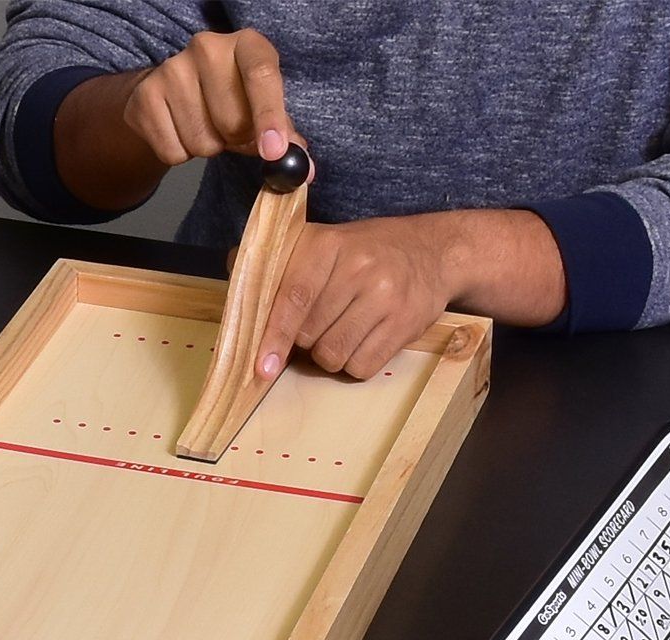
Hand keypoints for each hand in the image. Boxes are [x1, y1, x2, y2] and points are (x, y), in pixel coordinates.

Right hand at [121, 29, 295, 168]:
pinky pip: (174, 152)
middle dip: (235, 139)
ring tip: (204, 127)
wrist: (170, 94)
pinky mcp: (146, 97)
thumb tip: (304, 170)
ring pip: (201, 142)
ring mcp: (172, 69)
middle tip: (231, 130)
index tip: (273, 151)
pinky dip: (181, 154)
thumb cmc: (225, 99)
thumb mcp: (259, 107)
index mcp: (245, 44)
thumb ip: (282, 134)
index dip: (269, 116)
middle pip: (231, 120)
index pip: (261, 75)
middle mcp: (207, 47)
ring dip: (207, 148)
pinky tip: (181, 131)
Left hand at [259, 217, 454, 382]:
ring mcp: (385, 296)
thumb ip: (280, 258)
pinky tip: (366, 338)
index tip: (261, 367)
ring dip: (330, 354)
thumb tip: (235, 264)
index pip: (292, 298)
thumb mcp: (325, 242)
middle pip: (308, 335)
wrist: (434, 252)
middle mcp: (359, 267)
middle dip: (306, 341)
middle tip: (322, 323)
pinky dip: (356, 363)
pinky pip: (361, 367)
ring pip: (332, 356)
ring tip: (345, 329)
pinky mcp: (404, 323)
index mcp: (330, 244)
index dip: (273, 337)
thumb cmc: (366, 253)